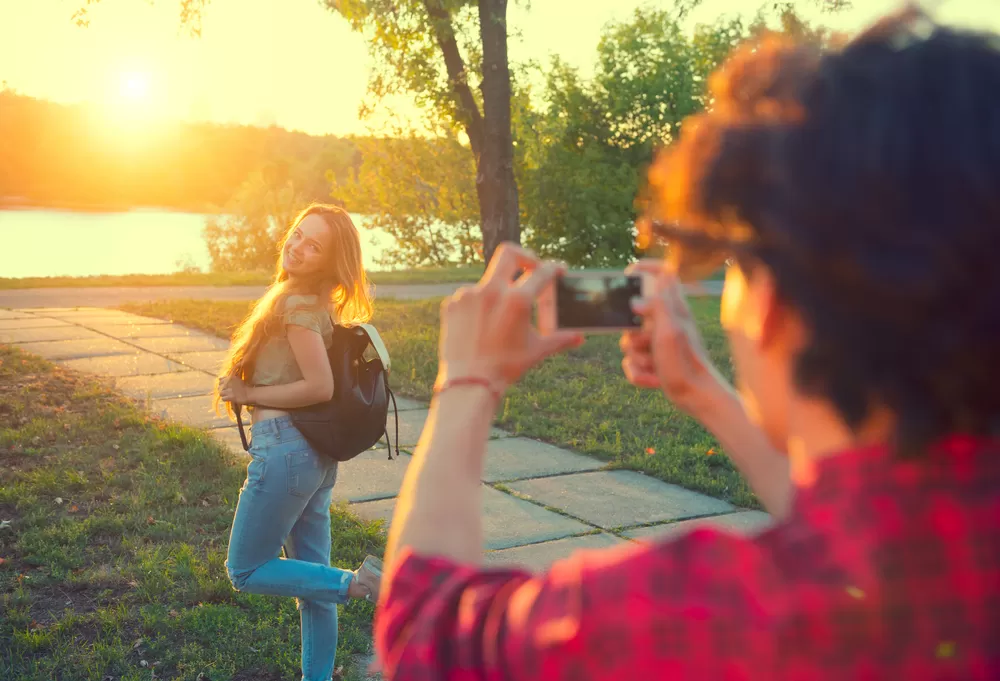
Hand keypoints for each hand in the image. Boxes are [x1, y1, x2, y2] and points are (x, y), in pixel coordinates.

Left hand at [218, 375, 249, 404]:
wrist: (251, 394)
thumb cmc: (245, 386)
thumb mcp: (238, 380)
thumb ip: (229, 379)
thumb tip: (219, 378)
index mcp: (231, 378)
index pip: (220, 380)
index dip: (222, 384)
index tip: (225, 386)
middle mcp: (229, 383)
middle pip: (219, 387)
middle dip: (222, 389)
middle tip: (227, 391)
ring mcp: (229, 391)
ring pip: (221, 393)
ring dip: (224, 394)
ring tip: (228, 395)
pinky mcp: (230, 397)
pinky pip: (223, 398)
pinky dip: (225, 399)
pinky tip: (229, 398)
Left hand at [437, 244, 583, 395]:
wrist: (470, 383)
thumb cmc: (506, 367)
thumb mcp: (537, 350)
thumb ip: (560, 339)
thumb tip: (579, 338)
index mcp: (517, 301)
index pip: (542, 273)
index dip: (554, 268)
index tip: (557, 270)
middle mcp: (491, 291)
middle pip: (510, 253)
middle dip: (525, 257)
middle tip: (531, 267)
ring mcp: (469, 296)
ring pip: (488, 281)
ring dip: (498, 292)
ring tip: (500, 317)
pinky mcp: (452, 304)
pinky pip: (469, 296)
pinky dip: (478, 305)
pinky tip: (481, 324)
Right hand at [620, 259, 730, 414]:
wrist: (696, 397)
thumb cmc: (686, 363)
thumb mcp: (670, 330)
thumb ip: (656, 307)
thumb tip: (636, 298)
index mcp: (673, 308)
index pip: (662, 274)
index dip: (645, 269)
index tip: (628, 274)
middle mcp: (665, 321)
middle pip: (632, 316)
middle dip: (632, 333)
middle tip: (648, 342)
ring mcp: (658, 342)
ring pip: (628, 342)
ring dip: (637, 358)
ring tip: (655, 365)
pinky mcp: (653, 360)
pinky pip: (630, 363)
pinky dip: (639, 374)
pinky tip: (654, 380)